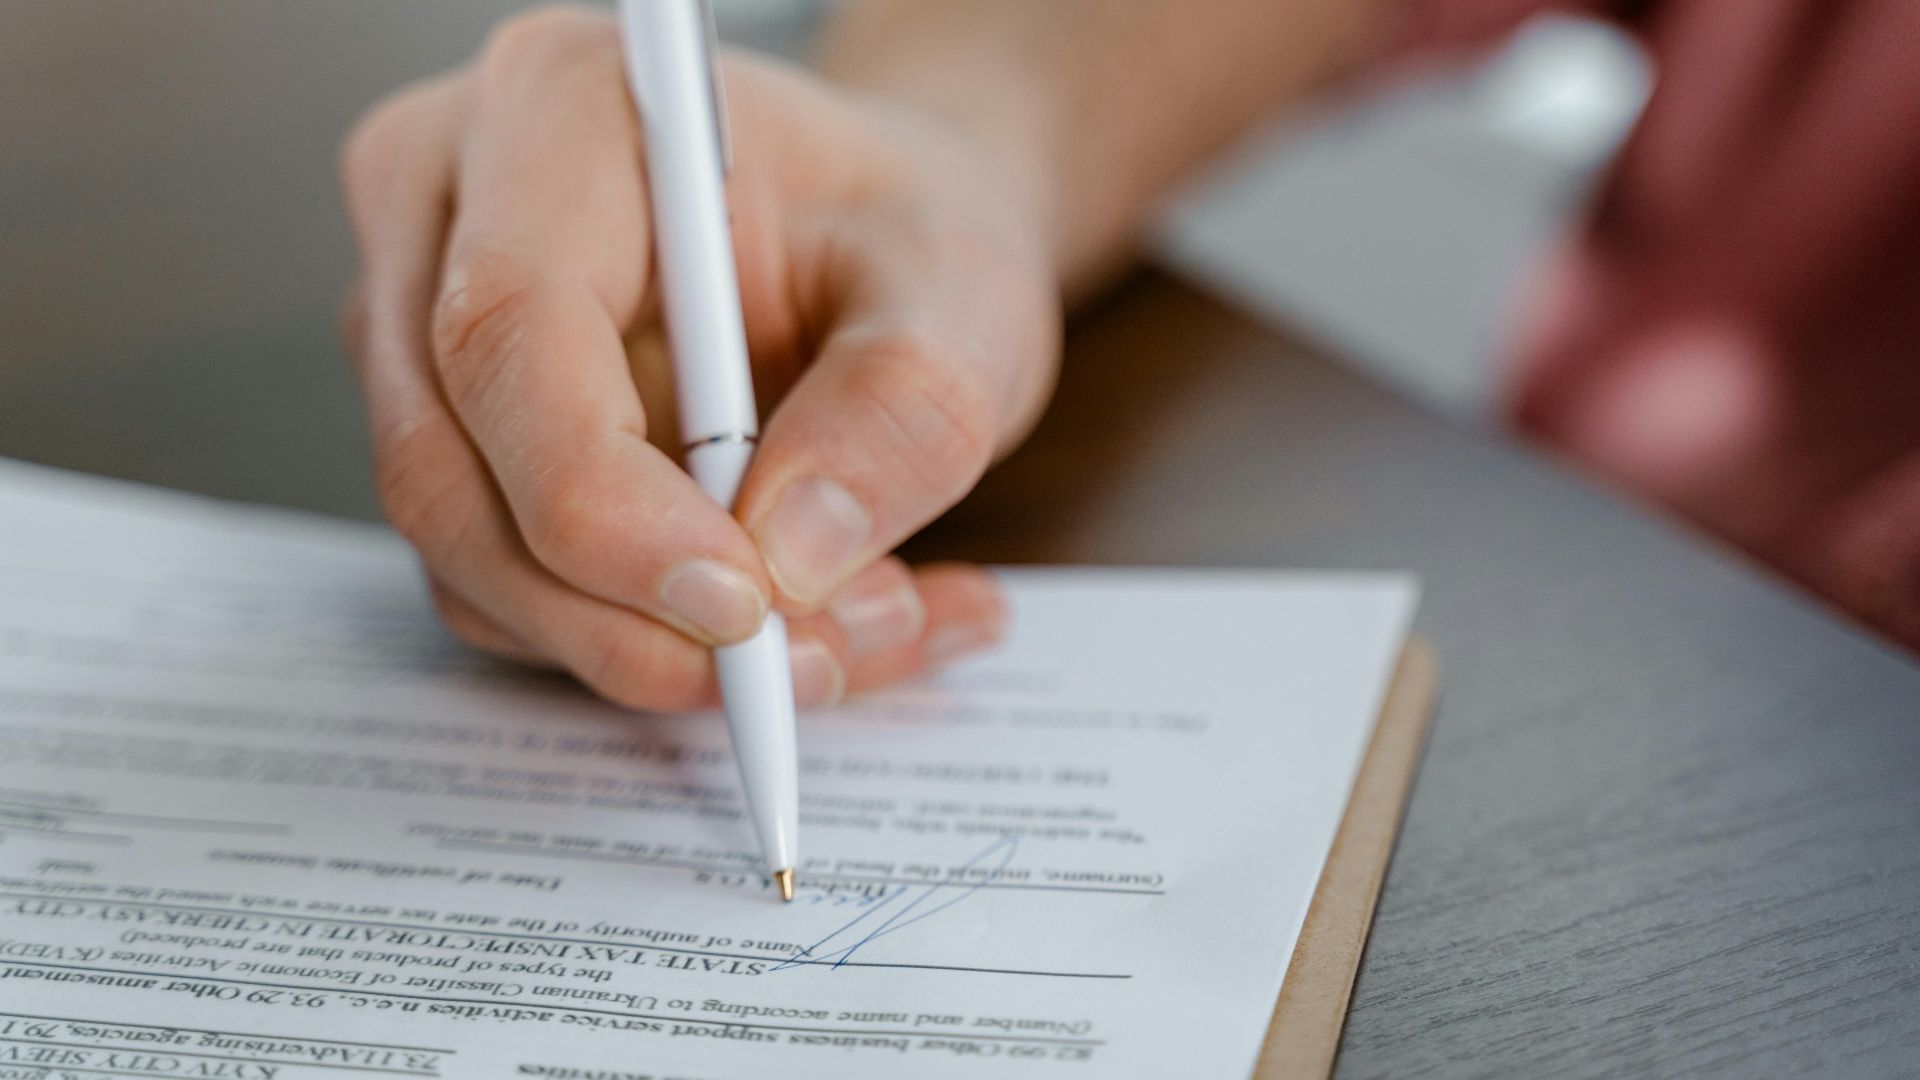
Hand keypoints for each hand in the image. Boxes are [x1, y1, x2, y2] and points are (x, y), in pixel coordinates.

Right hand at [338, 6, 1058, 710]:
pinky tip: (805, 619)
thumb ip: (902, 405)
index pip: (509, 332)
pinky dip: (653, 644)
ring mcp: (428, 336)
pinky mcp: (458, 443)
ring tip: (860, 622)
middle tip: (809, 658)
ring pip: (474, 560)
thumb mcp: (960, 290)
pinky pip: (512, 593)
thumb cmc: (901, 229)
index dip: (603, 503)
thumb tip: (790, 557)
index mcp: (560, 114)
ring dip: (659, 648)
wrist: (882, 245)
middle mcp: (450, 212)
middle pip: (451, 470)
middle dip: (630, 616)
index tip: (743, 606)